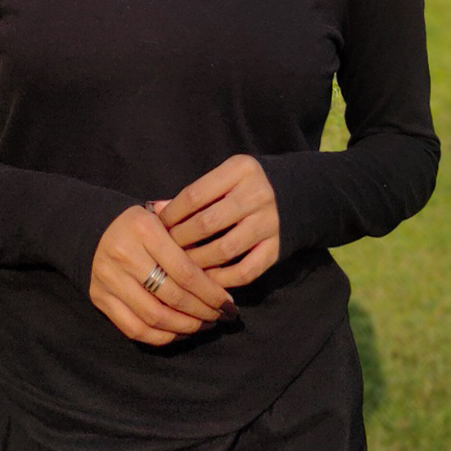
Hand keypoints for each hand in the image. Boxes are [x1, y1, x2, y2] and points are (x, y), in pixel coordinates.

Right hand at [88, 204, 239, 345]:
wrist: (96, 228)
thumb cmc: (143, 225)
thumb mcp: (165, 216)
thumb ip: (191, 237)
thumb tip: (227, 271)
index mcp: (144, 229)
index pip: (185, 271)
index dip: (211, 293)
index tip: (229, 303)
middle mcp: (123, 254)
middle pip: (172, 296)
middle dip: (202, 312)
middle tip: (220, 317)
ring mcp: (108, 279)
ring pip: (155, 317)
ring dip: (185, 327)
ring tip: (203, 325)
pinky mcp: (99, 298)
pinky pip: (134, 329)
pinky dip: (161, 337)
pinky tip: (180, 333)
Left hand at [155, 154, 280, 290]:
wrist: (294, 194)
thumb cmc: (245, 186)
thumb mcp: (223, 178)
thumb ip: (194, 194)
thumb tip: (156, 210)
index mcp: (240, 170)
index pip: (195, 195)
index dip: (172, 214)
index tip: (157, 226)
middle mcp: (257, 194)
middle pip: (208, 223)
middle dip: (181, 240)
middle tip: (165, 251)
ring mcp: (269, 222)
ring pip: (225, 249)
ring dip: (198, 262)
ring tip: (181, 267)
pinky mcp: (277, 248)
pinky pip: (246, 271)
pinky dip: (223, 279)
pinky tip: (207, 280)